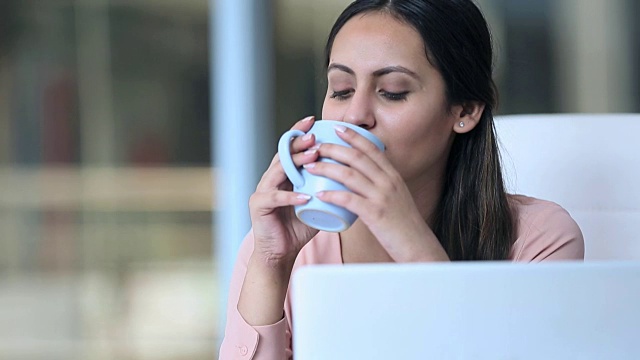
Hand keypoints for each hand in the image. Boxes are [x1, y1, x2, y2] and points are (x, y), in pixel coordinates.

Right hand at [248, 116, 320, 267]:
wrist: (280, 252)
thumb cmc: (299, 228)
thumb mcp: (316, 203)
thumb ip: (327, 187)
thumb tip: (354, 174)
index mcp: (283, 175)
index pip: (290, 148)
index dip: (299, 133)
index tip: (314, 121)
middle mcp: (270, 178)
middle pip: (283, 154)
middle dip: (299, 143)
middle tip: (315, 137)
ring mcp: (262, 191)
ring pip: (278, 171)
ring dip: (296, 163)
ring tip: (314, 157)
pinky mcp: (259, 206)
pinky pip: (275, 198)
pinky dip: (290, 197)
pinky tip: (305, 196)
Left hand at [303, 124, 448, 261]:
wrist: (419, 247)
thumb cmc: (404, 226)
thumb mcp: (397, 198)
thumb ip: (382, 187)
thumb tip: (363, 179)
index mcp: (393, 176)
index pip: (372, 149)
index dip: (354, 136)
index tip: (338, 128)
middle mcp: (389, 182)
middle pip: (357, 157)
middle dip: (334, 149)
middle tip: (316, 147)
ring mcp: (382, 197)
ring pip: (349, 175)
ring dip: (326, 168)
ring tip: (310, 166)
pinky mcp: (376, 214)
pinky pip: (349, 199)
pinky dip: (332, 195)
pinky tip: (318, 194)